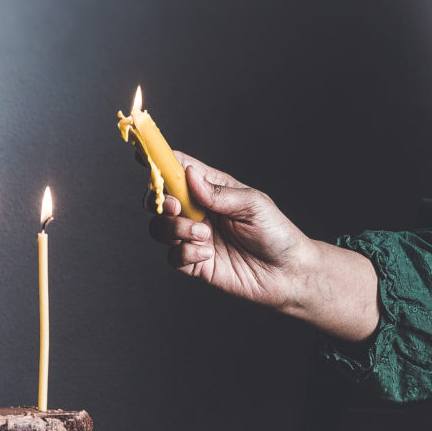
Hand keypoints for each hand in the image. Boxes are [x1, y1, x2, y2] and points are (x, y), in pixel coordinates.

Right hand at [146, 155, 379, 340]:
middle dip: (159, 200)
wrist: (288, 274)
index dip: (159, 161)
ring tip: (204, 235)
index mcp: (212, 189)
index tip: (143, 156)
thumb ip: (219, 193)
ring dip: (176, 229)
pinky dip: (185, 253)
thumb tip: (190, 176)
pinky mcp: (195, 263)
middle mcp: (199, 211)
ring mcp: (195, 237)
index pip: (179, 169)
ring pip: (160, 228)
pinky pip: (173, 257)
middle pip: (160, 198)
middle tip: (175, 205)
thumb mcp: (253, 204)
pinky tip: (206, 254)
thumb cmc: (276, 233)